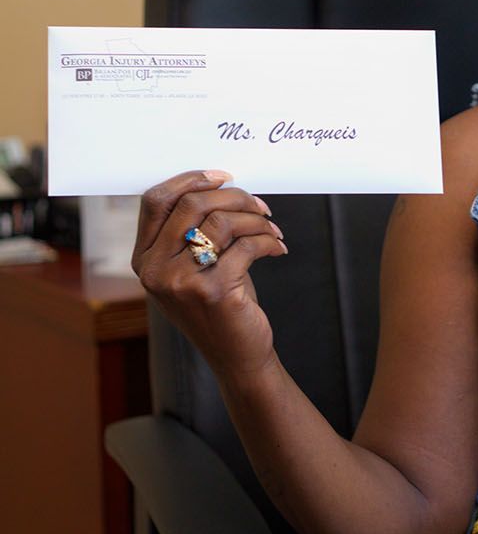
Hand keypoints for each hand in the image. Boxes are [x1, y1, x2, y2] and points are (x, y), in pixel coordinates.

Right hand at [133, 169, 287, 379]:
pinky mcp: (213, 291)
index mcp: (144, 259)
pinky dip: (268, 241)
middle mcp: (155, 270)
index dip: (190, 180)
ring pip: (221, 222)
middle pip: (191, 204)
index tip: (223, 177)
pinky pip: (245, 246)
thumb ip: (191, 230)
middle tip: (260, 205)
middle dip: (233, 197)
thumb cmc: (219, 303)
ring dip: (255, 219)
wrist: (237, 356)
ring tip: (272, 228)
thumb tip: (221, 184)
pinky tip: (277, 247)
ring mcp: (181, 282)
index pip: (155, 200)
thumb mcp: (192, 267)